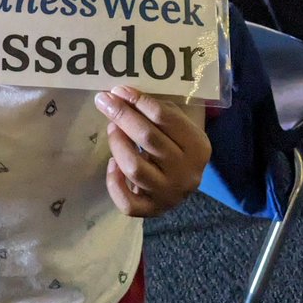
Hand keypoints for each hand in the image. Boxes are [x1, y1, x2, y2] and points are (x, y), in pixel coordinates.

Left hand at [94, 86, 210, 217]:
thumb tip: (121, 96)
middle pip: (148, 138)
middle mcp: (186, 173)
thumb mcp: (180, 126)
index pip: (165, 118)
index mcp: (198, 147)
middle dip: (123, 116)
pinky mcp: (152, 211)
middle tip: (105, 101)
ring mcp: (169, 195)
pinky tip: (112, 164)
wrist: (185, 182)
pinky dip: (115, 182)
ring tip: (111, 128)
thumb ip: (157, 111)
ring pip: (135, 168)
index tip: (119, 91)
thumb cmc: (178, 146)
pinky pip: (128, 202)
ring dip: (117, 143)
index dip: (139, 101)